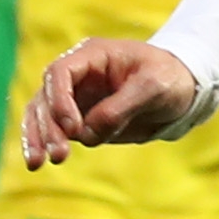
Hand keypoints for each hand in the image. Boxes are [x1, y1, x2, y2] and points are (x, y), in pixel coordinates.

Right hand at [22, 38, 200, 167]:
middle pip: (45, 96)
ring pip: (41, 114)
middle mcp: (77, 74)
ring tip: (37, 164)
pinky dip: (42, 144)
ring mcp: (75, 97)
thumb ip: (121, 108)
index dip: (59, 99)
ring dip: (38, 138)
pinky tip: (37, 163)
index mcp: (93, 55)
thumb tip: (85, 134)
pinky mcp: (78, 119)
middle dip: (48, 126)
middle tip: (59, 154)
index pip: (61, 72)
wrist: (182, 91)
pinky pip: (52, 130)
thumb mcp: (154, 86)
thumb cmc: (169, 78)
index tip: (72, 128)